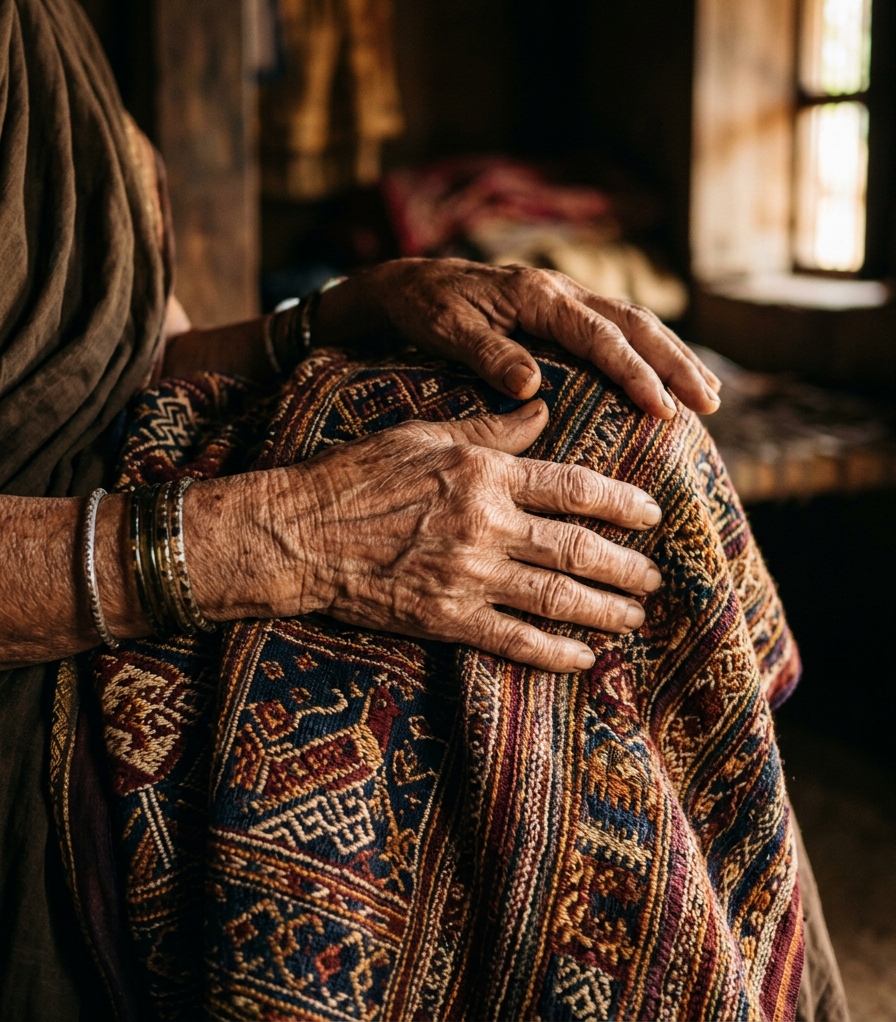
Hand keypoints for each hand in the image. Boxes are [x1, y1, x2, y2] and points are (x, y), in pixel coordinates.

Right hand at [188, 401, 663, 672]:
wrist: (299, 533)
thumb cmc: (356, 474)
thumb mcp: (424, 433)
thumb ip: (490, 427)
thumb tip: (543, 408)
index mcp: (484, 473)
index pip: (573, 488)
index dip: (621, 503)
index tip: (651, 514)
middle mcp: (486, 525)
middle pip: (576, 548)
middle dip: (626, 566)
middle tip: (655, 577)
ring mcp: (468, 576)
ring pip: (557, 597)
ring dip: (605, 609)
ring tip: (635, 616)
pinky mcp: (445, 619)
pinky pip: (514, 640)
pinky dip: (554, 651)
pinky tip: (585, 658)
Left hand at [316, 258, 720, 420]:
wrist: (409, 281)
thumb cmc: (426, 308)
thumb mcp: (448, 331)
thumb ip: (489, 355)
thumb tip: (532, 388)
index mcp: (538, 295)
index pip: (600, 335)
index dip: (636, 372)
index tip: (663, 407)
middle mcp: (561, 290)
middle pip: (634, 323)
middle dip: (675, 363)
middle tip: (710, 403)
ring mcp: (566, 297)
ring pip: (634, 322)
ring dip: (673, 356)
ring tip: (709, 394)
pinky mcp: (563, 310)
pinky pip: (617, 327)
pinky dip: (648, 351)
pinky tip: (666, 377)